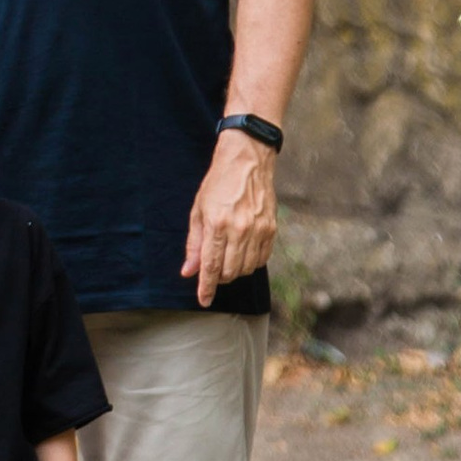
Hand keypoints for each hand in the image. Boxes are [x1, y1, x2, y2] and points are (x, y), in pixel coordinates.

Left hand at [181, 127, 278, 302]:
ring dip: (234, 271)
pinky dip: (251, 263)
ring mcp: (259, 230)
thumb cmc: (218, 183)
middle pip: (229, 272)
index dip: (206, 288)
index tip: (204, 300)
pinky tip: (243, 253)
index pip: (210, 266)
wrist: (247, 160)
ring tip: (227, 259)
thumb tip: (189, 272)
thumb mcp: (198, 211)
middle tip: (213, 270)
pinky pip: (261, 259)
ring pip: (246, 269)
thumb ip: (194, 244)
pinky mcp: (272, 229)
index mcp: (217, 224)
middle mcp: (240, 229)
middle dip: (219, 278)